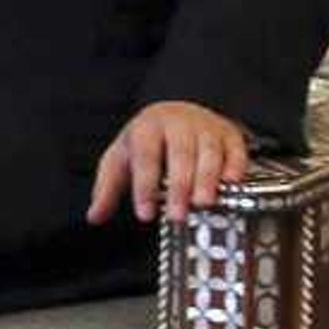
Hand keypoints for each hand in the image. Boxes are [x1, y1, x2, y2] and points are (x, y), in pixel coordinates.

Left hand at [87, 100, 252, 225]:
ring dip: (207, 179)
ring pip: (208, 152)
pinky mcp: (228, 134)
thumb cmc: (147, 141)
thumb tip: (94, 216)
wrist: (177, 112)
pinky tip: (230, 185)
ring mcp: (205, 127)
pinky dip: (234, 167)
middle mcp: (177, 124)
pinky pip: (235, 149)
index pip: (144, 157)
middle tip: (177, 215)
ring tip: (203, 204)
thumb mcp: (121, 159)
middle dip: (179, 187)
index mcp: (146, 128)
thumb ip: (107, 189)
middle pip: (179, 155)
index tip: (144, 214)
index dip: (144, 186)